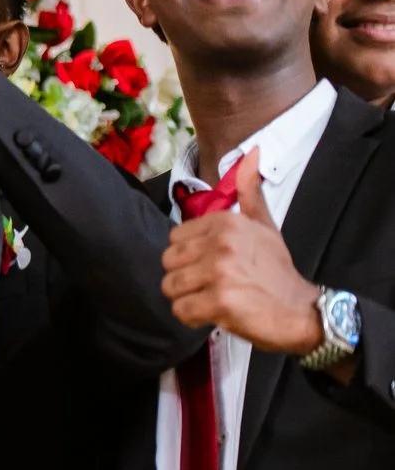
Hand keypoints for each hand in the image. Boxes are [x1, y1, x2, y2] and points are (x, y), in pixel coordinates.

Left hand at [162, 158, 329, 355]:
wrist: (301, 310)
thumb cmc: (276, 270)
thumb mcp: (265, 225)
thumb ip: (250, 193)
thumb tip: (252, 151)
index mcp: (226, 222)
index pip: (174, 239)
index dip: (189, 256)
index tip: (213, 264)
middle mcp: (222, 242)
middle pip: (168, 263)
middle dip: (185, 278)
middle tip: (212, 284)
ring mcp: (221, 271)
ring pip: (170, 287)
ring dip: (188, 298)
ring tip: (214, 297)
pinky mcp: (220, 300)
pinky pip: (180, 310)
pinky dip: (193, 317)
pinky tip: (215, 313)